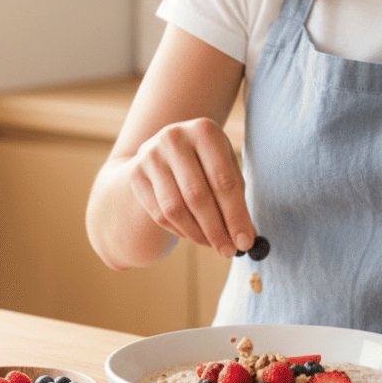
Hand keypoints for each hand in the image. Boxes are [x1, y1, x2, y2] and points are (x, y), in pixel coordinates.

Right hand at [127, 117, 255, 258]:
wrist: (164, 149)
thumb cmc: (205, 161)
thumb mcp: (225, 166)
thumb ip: (236, 198)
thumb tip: (246, 238)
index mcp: (204, 130)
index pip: (224, 180)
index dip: (235, 215)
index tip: (245, 242)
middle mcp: (174, 138)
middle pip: (197, 195)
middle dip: (216, 230)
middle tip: (229, 251)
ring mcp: (151, 155)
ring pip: (175, 208)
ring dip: (197, 234)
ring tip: (213, 245)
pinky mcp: (135, 174)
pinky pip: (159, 213)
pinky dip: (179, 230)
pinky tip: (194, 234)